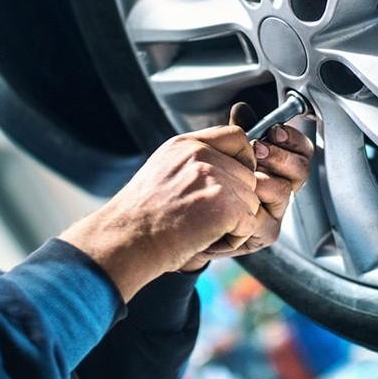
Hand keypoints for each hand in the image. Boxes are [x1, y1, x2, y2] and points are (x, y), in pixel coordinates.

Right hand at [59, 124, 259, 301]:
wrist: (126, 240)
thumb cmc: (141, 215)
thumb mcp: (163, 169)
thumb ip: (194, 160)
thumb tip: (224, 162)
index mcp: (187, 144)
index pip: (237, 138)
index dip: (242, 161)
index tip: (229, 182)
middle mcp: (202, 156)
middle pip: (248, 175)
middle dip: (236, 200)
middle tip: (206, 217)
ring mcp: (214, 178)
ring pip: (251, 200)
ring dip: (235, 221)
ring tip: (203, 229)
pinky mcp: (224, 206)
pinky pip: (250, 222)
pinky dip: (234, 238)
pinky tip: (208, 239)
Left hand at [180, 102, 313, 270]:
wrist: (192, 219)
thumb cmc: (214, 184)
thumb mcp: (226, 153)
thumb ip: (239, 132)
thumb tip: (243, 110)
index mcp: (280, 166)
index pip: (302, 150)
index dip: (293, 138)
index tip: (274, 131)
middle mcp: (282, 188)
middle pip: (302, 169)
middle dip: (280, 155)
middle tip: (259, 149)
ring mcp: (276, 211)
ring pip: (283, 189)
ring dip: (261, 177)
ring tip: (243, 174)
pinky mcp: (266, 232)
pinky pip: (265, 215)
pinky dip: (249, 203)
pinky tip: (235, 197)